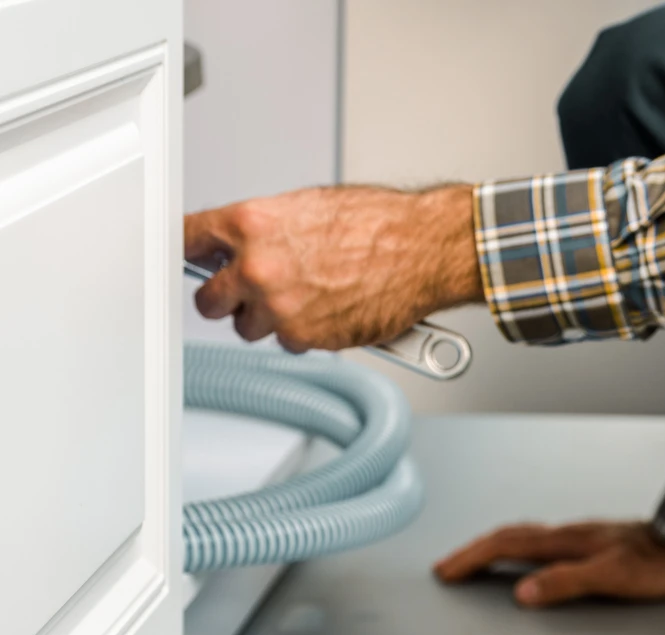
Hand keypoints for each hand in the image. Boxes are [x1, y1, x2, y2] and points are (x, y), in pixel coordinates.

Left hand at [184, 184, 481, 352]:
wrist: (423, 251)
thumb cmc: (379, 225)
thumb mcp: (309, 207)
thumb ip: (265, 230)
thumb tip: (243, 244)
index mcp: (251, 225)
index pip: (186, 240)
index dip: (189, 253)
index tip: (191, 260)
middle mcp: (257, 268)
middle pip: (207, 300)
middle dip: (226, 298)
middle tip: (250, 292)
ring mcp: (280, 308)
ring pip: (248, 328)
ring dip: (268, 320)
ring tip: (306, 300)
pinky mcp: (306, 338)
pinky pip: (288, 343)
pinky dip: (305, 333)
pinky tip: (330, 311)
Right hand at [433, 521, 664, 607]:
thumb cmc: (658, 564)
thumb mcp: (612, 577)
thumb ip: (566, 583)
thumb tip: (522, 593)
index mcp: (566, 542)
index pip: (506, 545)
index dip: (472, 558)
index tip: (447, 571)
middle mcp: (568, 534)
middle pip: (509, 537)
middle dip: (473, 552)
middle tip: (448, 567)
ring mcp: (579, 536)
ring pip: (524, 536)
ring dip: (493, 547)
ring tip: (474, 560)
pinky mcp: (592, 542)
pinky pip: (541, 541)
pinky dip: (519, 548)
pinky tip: (525, 558)